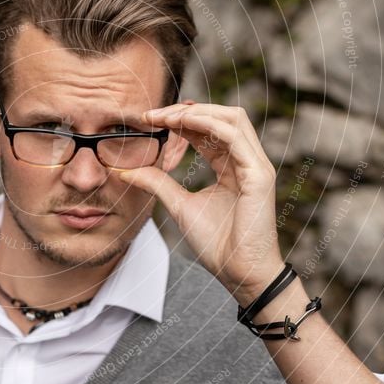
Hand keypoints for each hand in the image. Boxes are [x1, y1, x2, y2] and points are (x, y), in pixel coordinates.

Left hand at [119, 102, 284, 305]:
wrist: (239, 273)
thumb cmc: (217, 244)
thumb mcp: (178, 205)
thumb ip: (157, 183)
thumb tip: (124, 170)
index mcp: (231, 167)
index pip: (208, 130)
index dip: (181, 120)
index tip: (150, 119)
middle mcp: (246, 161)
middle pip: (222, 116)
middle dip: (187, 110)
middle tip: (155, 114)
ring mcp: (255, 165)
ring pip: (232, 118)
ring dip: (196, 112)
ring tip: (166, 117)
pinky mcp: (259, 174)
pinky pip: (234, 136)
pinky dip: (208, 124)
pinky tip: (182, 125)